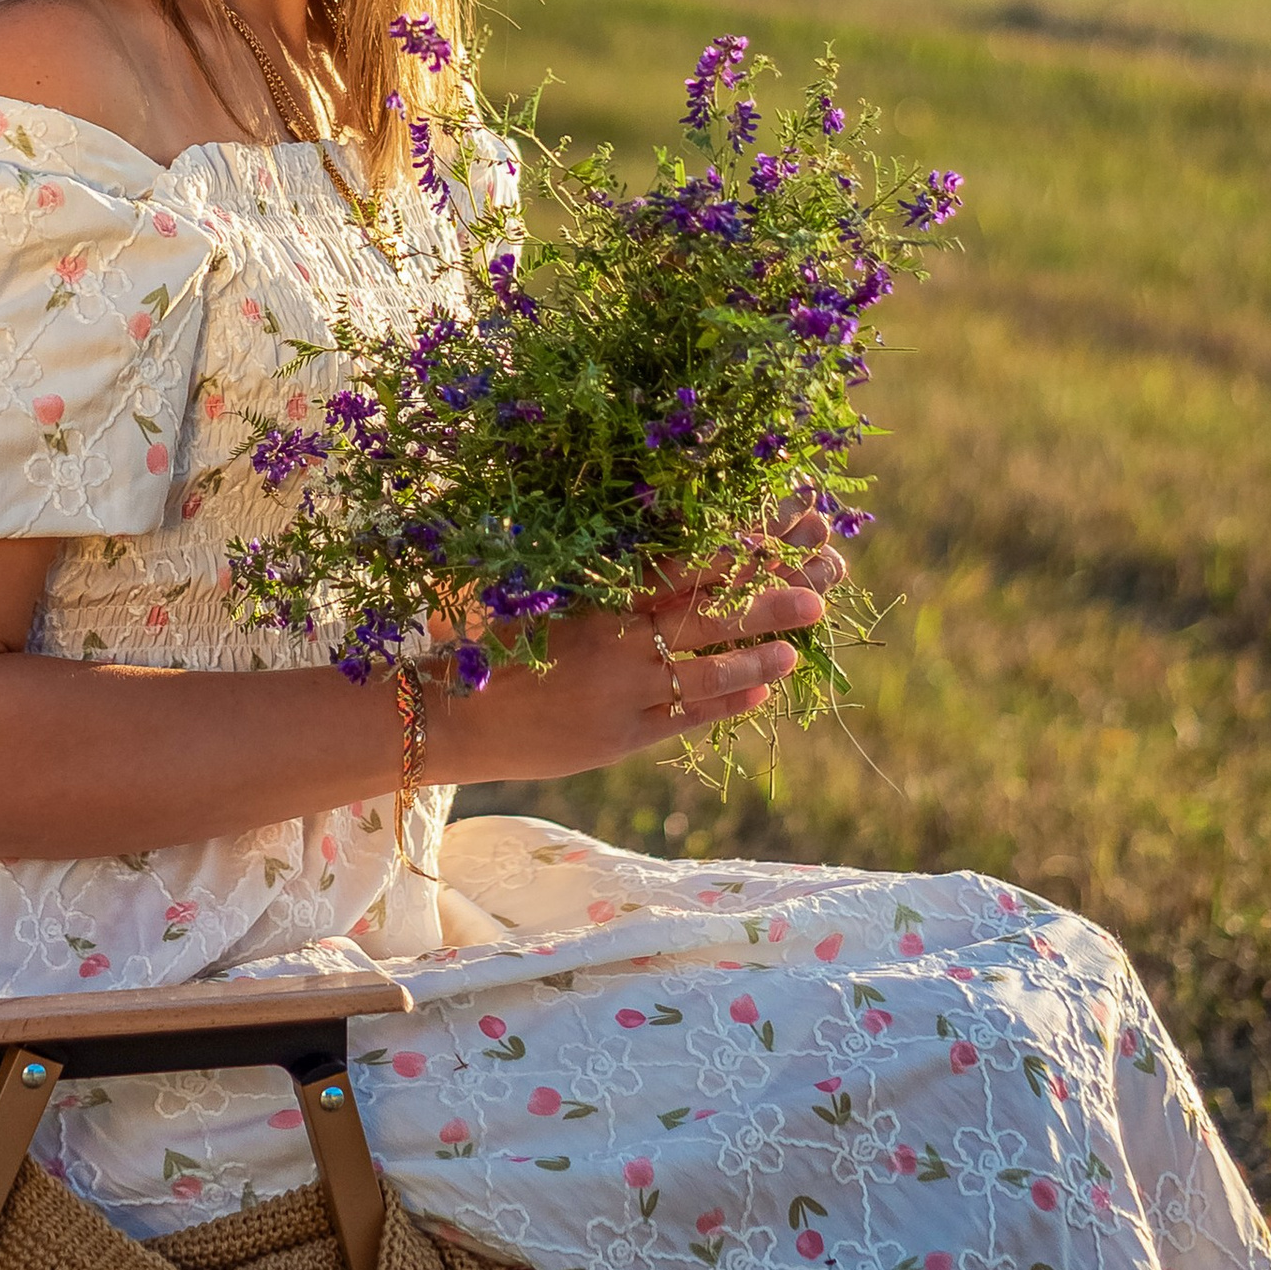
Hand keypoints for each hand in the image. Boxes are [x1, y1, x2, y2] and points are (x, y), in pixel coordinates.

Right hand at [448, 552, 827, 783]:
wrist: (447, 713)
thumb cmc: (479, 638)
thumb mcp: (527, 587)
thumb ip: (581, 567)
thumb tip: (629, 531)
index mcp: (597, 593)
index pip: (683, 563)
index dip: (737, 548)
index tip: (780, 532)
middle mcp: (618, 638)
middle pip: (708, 611)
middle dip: (768, 595)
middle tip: (822, 584)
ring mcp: (624, 692)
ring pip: (706, 669)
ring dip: (757, 654)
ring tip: (800, 645)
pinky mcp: (620, 737)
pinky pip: (685, 719)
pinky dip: (724, 704)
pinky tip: (761, 693)